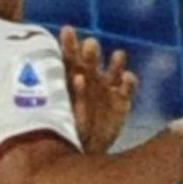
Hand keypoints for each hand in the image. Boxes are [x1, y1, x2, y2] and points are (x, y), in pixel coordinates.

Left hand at [58, 27, 133, 152]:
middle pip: (89, 63)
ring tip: (118, 56)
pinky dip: (128, 82)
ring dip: (115, 64)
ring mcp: (106, 90)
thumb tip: (65, 81)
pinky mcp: (121, 102)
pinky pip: (126, 90)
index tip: (68, 30)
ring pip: (111, 72)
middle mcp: (89, 80)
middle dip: (90, 54)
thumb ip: (58, 100)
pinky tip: (128, 76)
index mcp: (68, 80)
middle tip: (91, 44)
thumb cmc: (62, 131)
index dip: (68, 45)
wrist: (80, 153)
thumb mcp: (54, 116)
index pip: (68, 58)